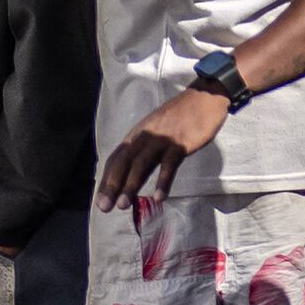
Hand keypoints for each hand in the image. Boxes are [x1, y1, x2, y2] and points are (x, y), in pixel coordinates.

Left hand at [96, 88, 230, 208]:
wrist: (204, 98)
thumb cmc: (180, 117)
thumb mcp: (157, 131)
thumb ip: (146, 149)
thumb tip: (133, 173)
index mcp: (137, 134)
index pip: (116, 159)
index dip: (107, 179)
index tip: (100, 199)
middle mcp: (144, 136)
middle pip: (123, 162)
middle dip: (112, 185)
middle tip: (104, 207)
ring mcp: (162, 140)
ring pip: (141, 164)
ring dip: (131, 185)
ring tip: (124, 205)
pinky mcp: (180, 144)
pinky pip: (169, 165)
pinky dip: (162, 181)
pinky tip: (158, 197)